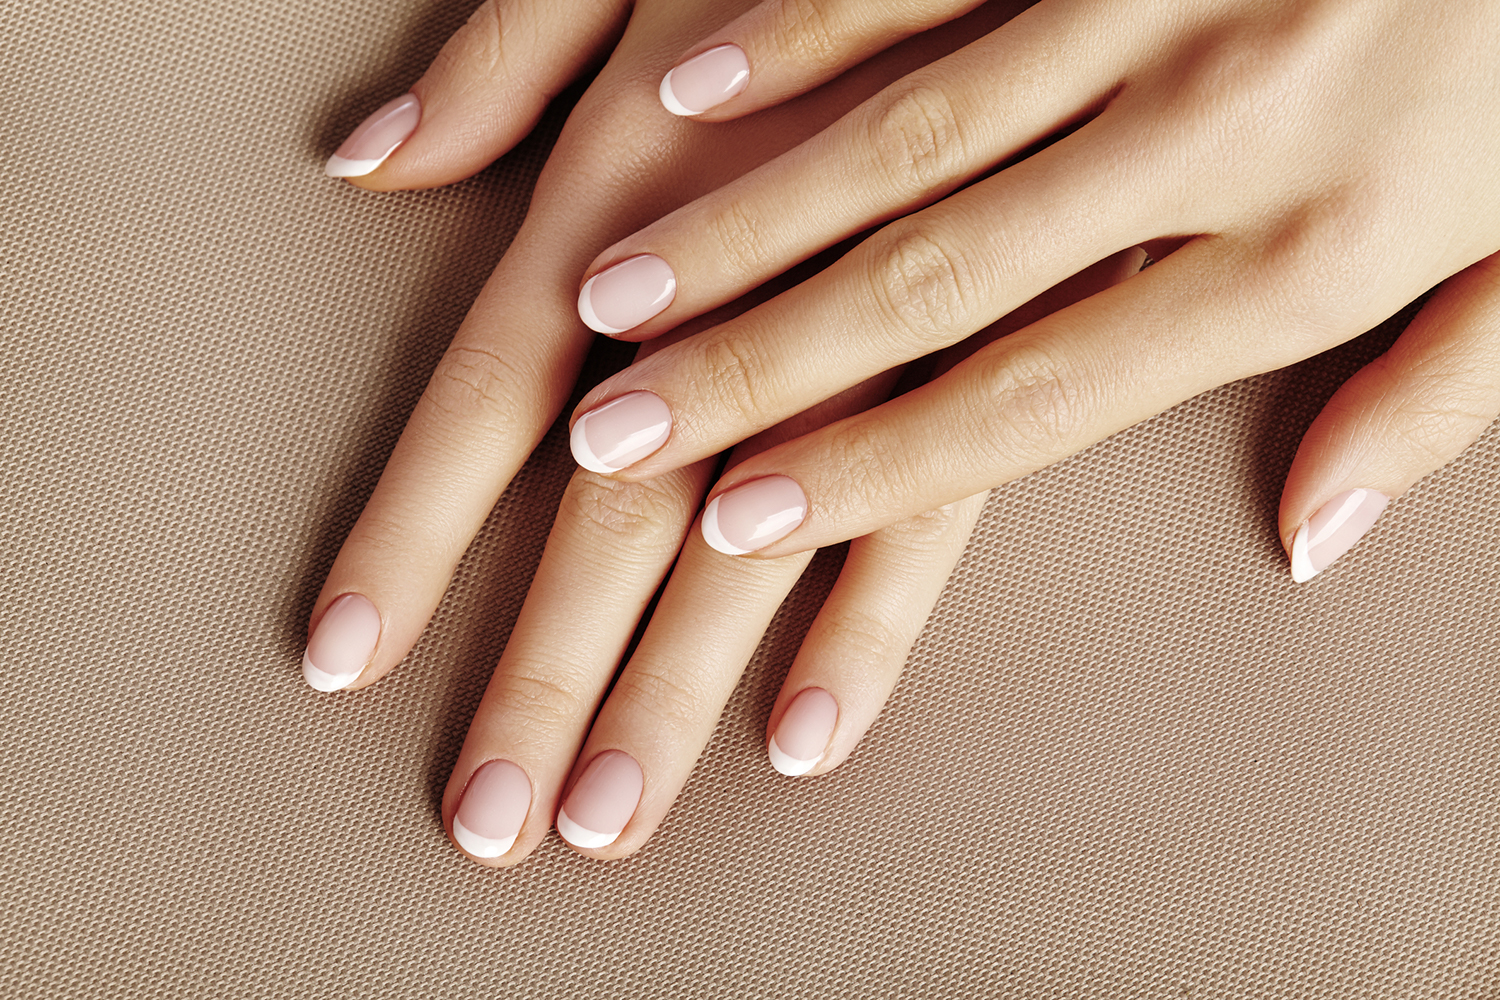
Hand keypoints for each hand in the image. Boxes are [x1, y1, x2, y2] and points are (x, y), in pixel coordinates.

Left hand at [307, 0, 1062, 862]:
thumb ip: (494, 61)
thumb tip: (368, 158)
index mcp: (623, 192)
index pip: (487, 401)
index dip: (410, 534)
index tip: (350, 652)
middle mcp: (727, 293)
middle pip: (606, 519)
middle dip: (541, 673)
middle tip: (494, 816)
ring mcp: (860, 339)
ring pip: (750, 547)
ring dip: (677, 690)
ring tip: (617, 810)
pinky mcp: (987, 358)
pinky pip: (919, 517)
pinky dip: (862, 630)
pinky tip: (806, 730)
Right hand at [565, 0, 1499, 581]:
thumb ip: (1434, 406)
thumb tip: (1308, 536)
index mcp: (1312, 255)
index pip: (1040, 400)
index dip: (874, 469)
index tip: (739, 516)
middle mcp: (1216, 135)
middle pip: (933, 282)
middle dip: (752, 365)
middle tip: (613, 427)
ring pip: (907, 132)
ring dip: (742, 218)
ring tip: (609, 290)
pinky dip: (801, 31)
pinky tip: (688, 85)